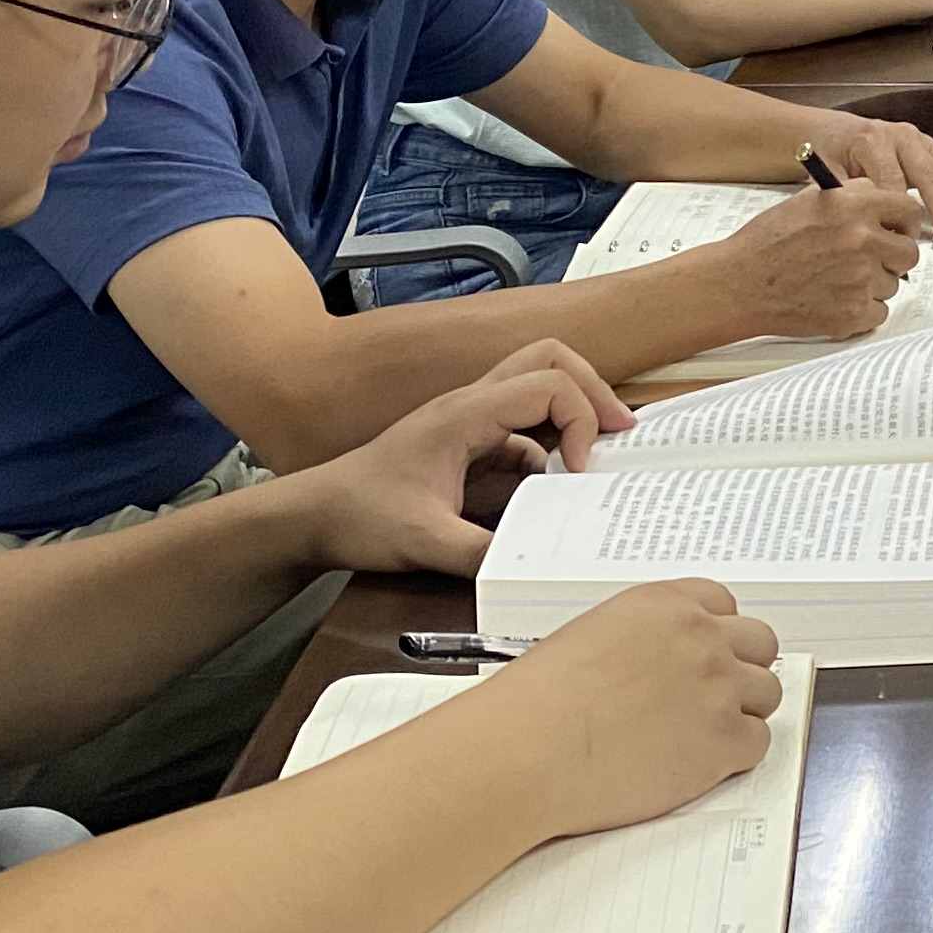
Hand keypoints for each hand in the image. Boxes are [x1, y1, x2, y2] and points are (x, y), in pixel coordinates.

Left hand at [288, 345, 629, 575]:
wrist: (313, 515)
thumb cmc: (358, 515)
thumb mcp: (423, 542)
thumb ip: (480, 555)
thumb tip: (532, 572)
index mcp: (466, 413)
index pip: (550, 383)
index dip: (581, 419)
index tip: (580, 471)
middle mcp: (472, 404)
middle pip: (551, 360)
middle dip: (592, 392)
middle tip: (619, 433)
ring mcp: (470, 421)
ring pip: (538, 389)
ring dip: (572, 417)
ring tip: (596, 460)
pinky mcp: (468, 445)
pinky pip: (522, 433)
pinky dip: (548, 452)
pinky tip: (553, 491)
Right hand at [475, 581, 786, 834]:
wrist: (530, 749)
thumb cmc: (539, 701)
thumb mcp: (592, 637)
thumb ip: (643, 639)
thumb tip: (659, 663)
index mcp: (666, 605)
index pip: (723, 604)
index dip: (717, 635)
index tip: (707, 656)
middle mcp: (701, 637)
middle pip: (759, 644)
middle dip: (742, 669)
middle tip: (715, 698)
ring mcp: (719, 688)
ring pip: (767, 693)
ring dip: (743, 713)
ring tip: (703, 736)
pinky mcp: (724, 742)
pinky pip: (758, 743)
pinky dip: (735, 756)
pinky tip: (701, 764)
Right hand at [691, 183, 916, 342]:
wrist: (739, 283)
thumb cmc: (767, 243)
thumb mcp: (810, 200)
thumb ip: (853, 195)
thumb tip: (885, 200)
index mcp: (854, 206)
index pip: (909, 210)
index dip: (905, 224)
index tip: (900, 231)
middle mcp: (861, 240)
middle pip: (909, 253)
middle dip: (893, 258)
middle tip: (871, 261)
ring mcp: (859, 278)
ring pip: (893, 285)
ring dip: (873, 286)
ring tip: (837, 280)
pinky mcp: (852, 312)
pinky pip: (878, 313)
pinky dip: (861, 311)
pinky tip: (835, 300)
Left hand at [816, 111, 932, 236]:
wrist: (837, 133)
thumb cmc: (832, 154)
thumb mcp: (827, 174)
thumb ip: (846, 198)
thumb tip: (867, 232)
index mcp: (873, 141)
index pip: (895, 180)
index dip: (900, 214)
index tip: (902, 239)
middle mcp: (903, 137)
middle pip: (932, 174)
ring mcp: (924, 141)